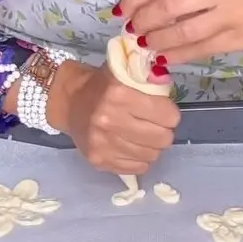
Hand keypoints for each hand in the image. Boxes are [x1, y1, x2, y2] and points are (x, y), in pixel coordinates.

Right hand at [47, 60, 180, 174]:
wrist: (71, 103)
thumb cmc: (104, 86)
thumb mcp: (126, 73)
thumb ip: (150, 81)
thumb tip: (172, 93)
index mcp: (119, 94)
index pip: (167, 115)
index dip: (170, 113)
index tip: (165, 111)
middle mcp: (109, 120)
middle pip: (162, 138)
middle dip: (164, 131)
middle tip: (157, 125)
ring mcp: (103, 144)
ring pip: (152, 155)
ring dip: (153, 146)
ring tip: (144, 135)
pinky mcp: (99, 161)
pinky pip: (138, 168)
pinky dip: (140, 158)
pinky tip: (133, 146)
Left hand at [119, 0, 242, 64]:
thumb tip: (159, 1)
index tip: (123, 9)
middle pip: (168, 4)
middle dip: (142, 21)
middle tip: (131, 33)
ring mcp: (237, 11)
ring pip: (182, 29)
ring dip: (157, 41)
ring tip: (146, 47)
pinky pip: (202, 48)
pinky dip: (178, 55)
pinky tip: (167, 59)